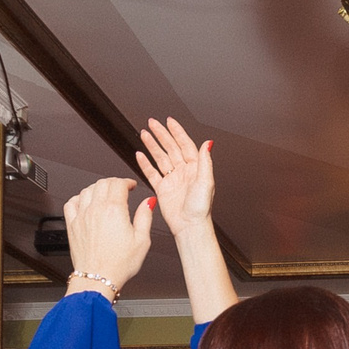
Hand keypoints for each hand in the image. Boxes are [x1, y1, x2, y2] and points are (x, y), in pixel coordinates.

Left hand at [63, 179, 154, 296]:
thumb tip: (148, 203)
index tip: (130, 185)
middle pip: (102, 183)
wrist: (97, 279)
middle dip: (113, 182)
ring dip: (97, 188)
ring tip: (104, 193)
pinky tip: (85, 202)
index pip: (118, 184)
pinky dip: (78, 198)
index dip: (126, 182)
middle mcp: (96, 210)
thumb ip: (145, 217)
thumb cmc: (118, 265)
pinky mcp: (72, 225)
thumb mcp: (142, 241)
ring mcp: (82, 216)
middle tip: (120, 188)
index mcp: (114, 210)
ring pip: (87, 190)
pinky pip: (71, 203)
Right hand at [134, 117, 216, 235]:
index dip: (177, 132)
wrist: (190, 226)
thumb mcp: (206, 182)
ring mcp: (172, 180)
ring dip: (152, 145)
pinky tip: (140, 155)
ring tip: (144, 134)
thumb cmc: (200, 209)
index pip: (185, 144)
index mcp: (195, 168)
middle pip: (170, 148)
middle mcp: (183, 172)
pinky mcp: (162, 189)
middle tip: (153, 123)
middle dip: (161, 134)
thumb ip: (205, 161)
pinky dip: (145, 164)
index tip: (169, 121)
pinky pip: (152, 173)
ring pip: (160, 158)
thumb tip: (208, 144)